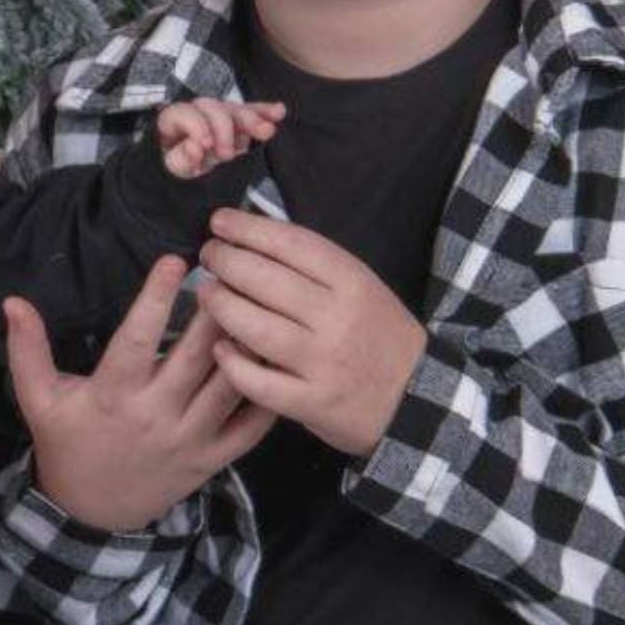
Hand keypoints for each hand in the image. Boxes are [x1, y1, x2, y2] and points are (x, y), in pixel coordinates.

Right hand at [4, 256, 272, 530]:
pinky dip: (267, 395)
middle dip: (217, 310)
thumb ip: (27, 348)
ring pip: (229, 387)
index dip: (156, 298)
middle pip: (195, 356)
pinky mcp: (212, 460)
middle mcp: (155, 416)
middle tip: (232, 270)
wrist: (92, 513)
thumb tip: (13, 300)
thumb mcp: (38, 399)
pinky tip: (276, 361)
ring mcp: (189, 440)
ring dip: (246, 345)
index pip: (136, 340)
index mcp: (112, 396)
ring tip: (259, 305)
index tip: (175, 260)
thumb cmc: (66, 444)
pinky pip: (250, 428)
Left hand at [155, 97, 284, 177]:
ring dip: (252, 118)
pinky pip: (250, 114)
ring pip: (233, 109)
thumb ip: (180, 160)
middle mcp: (194, 114)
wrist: (184, 189)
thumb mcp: (173, 172)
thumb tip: (194, 147)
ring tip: (266, 132)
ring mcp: (216, 118)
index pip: (182, 112)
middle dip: (224, 125)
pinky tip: (278, 111)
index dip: (195, 125)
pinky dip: (264, 113)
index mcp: (171, 122)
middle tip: (227, 154)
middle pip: (211, 106)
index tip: (205, 144)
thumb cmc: (175, 177)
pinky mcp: (235, 125)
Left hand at [198, 209, 426, 457]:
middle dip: (226, 262)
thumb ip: (316, 266)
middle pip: (265, 281)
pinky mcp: (312, 402)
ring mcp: (324, 363)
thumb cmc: (378, 335)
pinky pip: (259, 381)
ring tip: (206, 293)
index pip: (292, 244)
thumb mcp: (362, 288)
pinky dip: (232, 363)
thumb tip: (256, 233)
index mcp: (353, 283)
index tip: (219, 222)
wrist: (418, 399)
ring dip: (221, 306)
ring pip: (255, 327)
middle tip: (209, 255)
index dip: (248, 229)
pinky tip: (219, 348)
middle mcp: (338, 319)